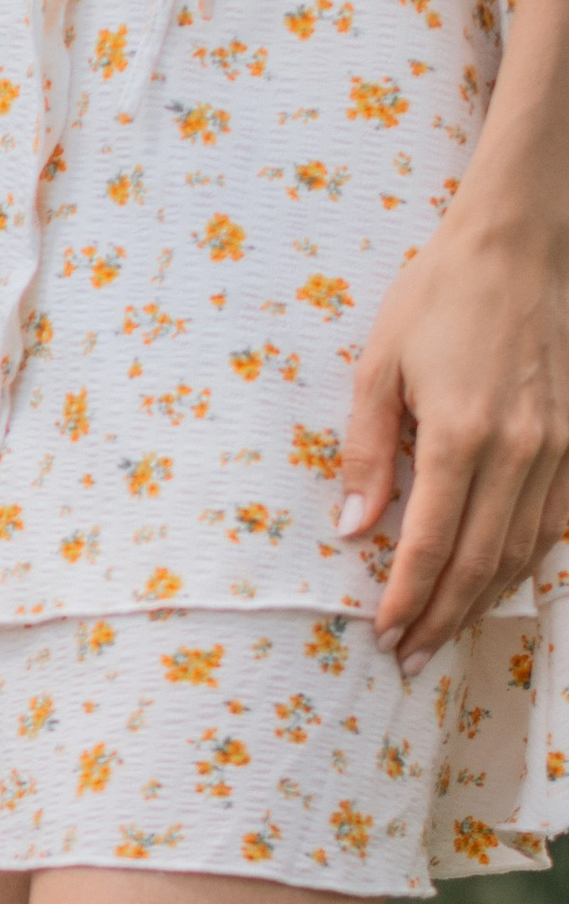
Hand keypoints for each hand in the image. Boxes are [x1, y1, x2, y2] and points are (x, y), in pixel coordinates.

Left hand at [339, 183, 568, 670]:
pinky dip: (529, 561)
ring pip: (528, 551)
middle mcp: (522, 450)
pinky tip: (500, 582)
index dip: (408, 599)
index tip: (385, 637)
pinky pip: (559, 521)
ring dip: (486, 601)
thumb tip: (355, 532)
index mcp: (463, 434)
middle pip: (484, 563)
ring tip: (448, 632)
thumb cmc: (439, 296)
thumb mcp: (379, 367)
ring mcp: (562, 446)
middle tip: (411, 659)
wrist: (523, 243)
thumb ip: (368, 455)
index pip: (434, 544)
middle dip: (444, 618)